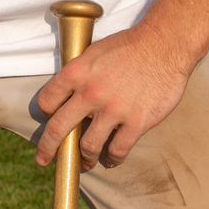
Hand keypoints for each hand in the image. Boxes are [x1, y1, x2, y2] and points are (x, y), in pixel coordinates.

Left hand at [33, 23, 197, 170]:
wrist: (164, 45)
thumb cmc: (129, 46)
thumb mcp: (93, 52)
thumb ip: (79, 74)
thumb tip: (70, 95)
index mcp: (76, 73)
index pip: (47, 101)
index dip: (47, 113)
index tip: (51, 119)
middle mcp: (90, 93)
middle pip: (58, 129)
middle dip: (48, 148)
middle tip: (44, 158)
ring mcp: (113, 110)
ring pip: (88, 146)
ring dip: (84, 158)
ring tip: (86, 162)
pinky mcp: (137, 122)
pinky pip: (118, 150)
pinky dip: (112, 158)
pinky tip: (112, 158)